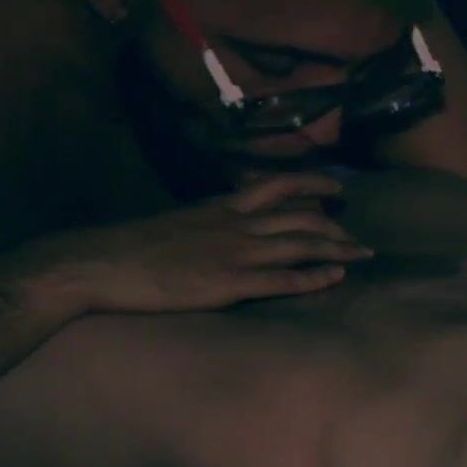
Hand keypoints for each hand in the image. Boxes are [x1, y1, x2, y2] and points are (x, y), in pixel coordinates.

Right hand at [30, 173, 372, 313]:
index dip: (315, 183)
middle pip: (302, 216)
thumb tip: (225, 222)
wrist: (103, 263)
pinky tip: (336, 278)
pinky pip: (283, 279)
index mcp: (222, 206)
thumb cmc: (134, 247)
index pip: (279, 185)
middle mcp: (236, 224)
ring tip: (363, 255)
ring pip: (302, 244)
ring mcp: (236, 253)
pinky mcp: (230, 282)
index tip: (338, 188)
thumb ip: (209, 221)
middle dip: (337, 226)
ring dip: (338, 249)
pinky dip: (314, 277)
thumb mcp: (178, 221)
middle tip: (359, 238)